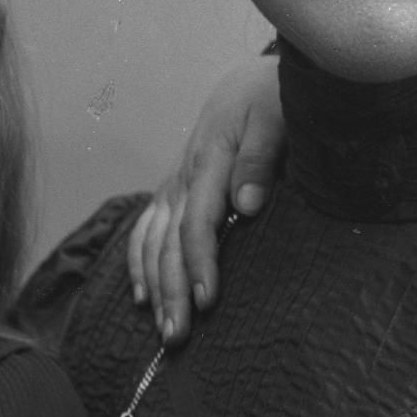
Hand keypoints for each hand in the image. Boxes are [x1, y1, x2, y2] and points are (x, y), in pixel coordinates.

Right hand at [124, 62, 284, 342]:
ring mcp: (175, 182)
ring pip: (153, 240)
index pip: (198, 223)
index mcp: (209, 160)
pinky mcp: (174, 187)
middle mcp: (185, 175)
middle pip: (170, 242)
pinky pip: (146, 228)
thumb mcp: (276, 116)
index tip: (206, 301)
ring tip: (162, 329)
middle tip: (177, 337)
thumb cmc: (273, 97)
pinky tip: (142, 295)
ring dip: (154, 286)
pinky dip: (139, 262)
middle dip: (171, 291)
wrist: (254, 79)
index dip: (199, 263)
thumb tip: (246, 206)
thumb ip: (260, 159)